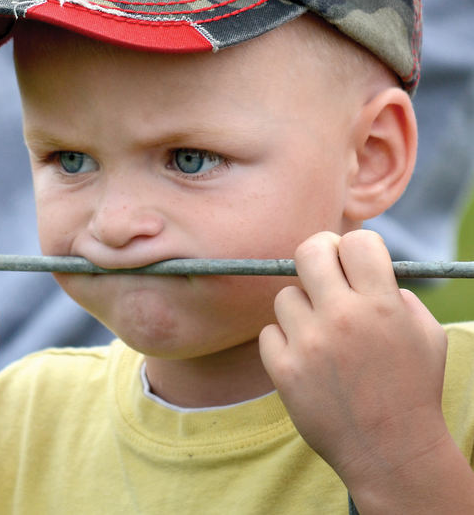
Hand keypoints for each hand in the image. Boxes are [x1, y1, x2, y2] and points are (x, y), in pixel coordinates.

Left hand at [259, 230, 448, 495]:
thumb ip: (396, 294)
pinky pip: (269, 332)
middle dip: (317, 256)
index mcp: (382, 305)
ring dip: (301, 310)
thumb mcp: (425, 334)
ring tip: (320, 336)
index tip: (351, 259)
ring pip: (285, 295)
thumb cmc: (412, 390)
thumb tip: (360, 267)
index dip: (354, 246)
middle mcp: (344, 317)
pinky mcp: (284, 369)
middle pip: (309, 250)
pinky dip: (283, 343)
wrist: (391, 453)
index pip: (357, 240)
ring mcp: (310, 343)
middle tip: (322, 273)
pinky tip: (305, 360)